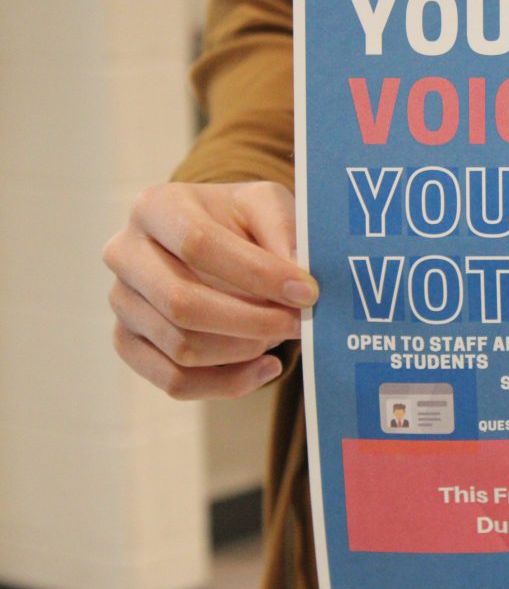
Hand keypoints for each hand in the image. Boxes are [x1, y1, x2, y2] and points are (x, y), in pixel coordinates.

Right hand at [102, 181, 317, 398]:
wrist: (213, 240)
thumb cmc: (240, 220)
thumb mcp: (266, 205)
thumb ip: (284, 231)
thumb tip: (299, 281)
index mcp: (155, 208)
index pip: (199, 245)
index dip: (258, 275)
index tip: (307, 293)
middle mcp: (125, 254)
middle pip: (183, 305)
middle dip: (253, 322)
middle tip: (299, 324)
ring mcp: (121, 302)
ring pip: (182, 348)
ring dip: (244, 350)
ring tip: (280, 334)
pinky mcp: (127, 342)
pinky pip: (174, 381)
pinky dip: (228, 383)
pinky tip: (267, 366)